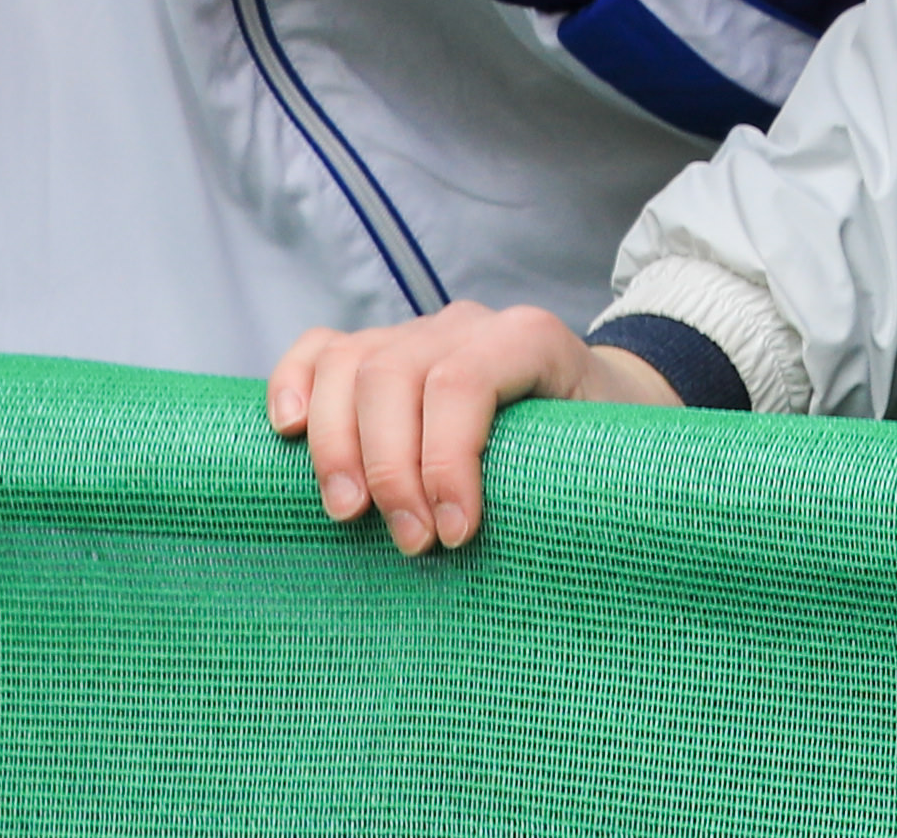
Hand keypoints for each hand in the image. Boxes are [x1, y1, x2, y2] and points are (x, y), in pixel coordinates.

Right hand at [269, 300, 671, 554]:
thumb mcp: (609, 464)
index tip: (455, 534)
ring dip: (337, 443)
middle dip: (390, 466)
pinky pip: (321, 349)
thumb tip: (555, 571)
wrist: (605, 400)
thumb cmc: (602, 448)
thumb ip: (580, 493)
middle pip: (396, 373)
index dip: (448, 458)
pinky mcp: (381, 351)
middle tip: (409, 543)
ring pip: (350, 362)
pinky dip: (294, 383)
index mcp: (530, 340)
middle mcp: (466, 325)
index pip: (466, 380)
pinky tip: (287, 430)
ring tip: (350, 515)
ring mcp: (417, 333)